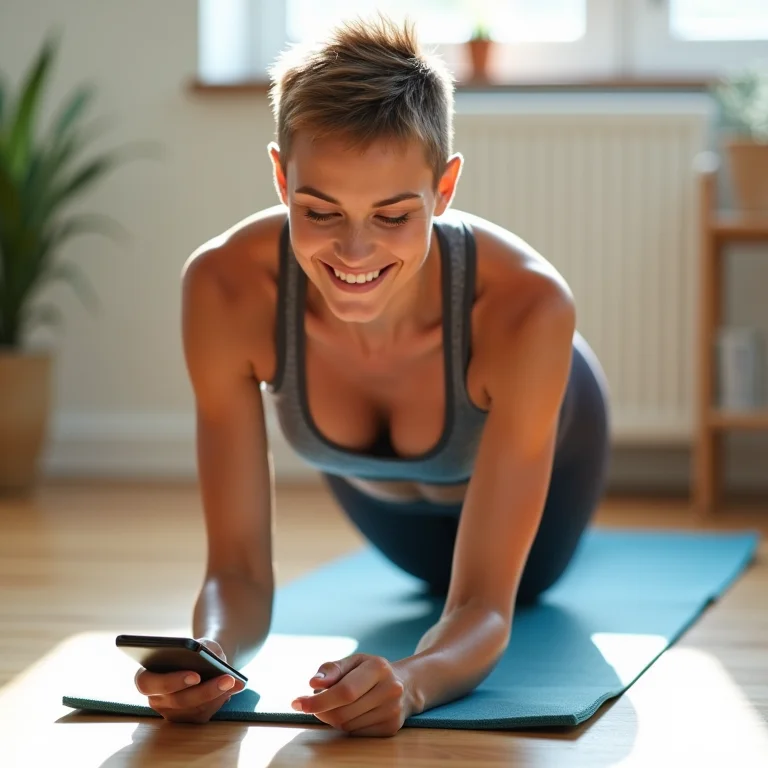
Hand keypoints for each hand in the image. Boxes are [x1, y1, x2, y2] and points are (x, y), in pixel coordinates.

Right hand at [134, 638, 245, 723]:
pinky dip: (219, 700)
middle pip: (177, 700)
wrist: (202, 659)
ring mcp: (170, 712)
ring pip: (193, 709)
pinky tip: (233, 687)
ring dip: (217, 695)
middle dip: (205, 690)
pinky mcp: (186, 719)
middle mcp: (155, 698)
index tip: (195, 675)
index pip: (148, 684)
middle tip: (226, 679)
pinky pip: (203, 714)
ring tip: (235, 681)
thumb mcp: (198, 642)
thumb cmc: (195, 649)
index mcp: (145, 677)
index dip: (171, 681)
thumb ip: (201, 647)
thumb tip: (210, 658)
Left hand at [291, 653, 412, 736]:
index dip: (319, 700)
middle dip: (322, 710)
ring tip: (338, 704)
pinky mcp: (391, 728)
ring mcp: (393, 711)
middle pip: (343, 712)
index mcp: (378, 667)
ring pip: (347, 725)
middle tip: (314, 703)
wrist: (406, 685)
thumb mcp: (353, 661)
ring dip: (333, 718)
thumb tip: (313, 683)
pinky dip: (347, 725)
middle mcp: (390, 689)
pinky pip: (357, 734)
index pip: (344, 691)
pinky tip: (353, 713)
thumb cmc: (371, 671)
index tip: (297, 703)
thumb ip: (332, 669)